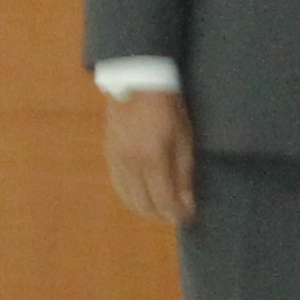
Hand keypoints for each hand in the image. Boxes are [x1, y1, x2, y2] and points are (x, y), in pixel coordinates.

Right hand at [105, 89, 196, 226]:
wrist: (137, 81)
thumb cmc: (167, 106)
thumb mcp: (184, 138)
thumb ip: (184, 174)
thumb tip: (187, 205)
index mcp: (152, 157)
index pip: (163, 199)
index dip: (177, 214)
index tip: (189, 218)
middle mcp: (130, 163)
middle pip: (143, 205)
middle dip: (162, 216)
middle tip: (177, 215)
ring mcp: (116, 159)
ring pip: (128, 199)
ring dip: (146, 209)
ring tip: (163, 210)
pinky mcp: (109, 155)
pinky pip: (119, 186)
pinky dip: (131, 197)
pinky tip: (143, 197)